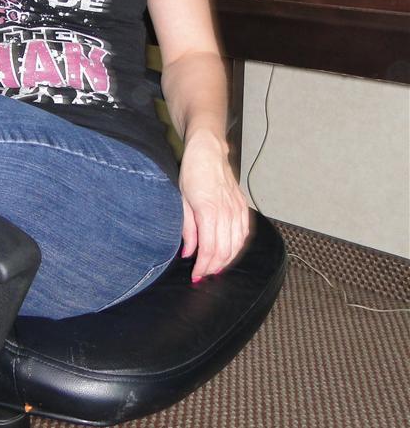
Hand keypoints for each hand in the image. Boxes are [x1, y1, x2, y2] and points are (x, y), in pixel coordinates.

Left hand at [178, 130, 249, 282]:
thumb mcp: (182, 201)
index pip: (210, 249)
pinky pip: (244, 232)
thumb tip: (189, 253)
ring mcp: (237, 209)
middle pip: (225, 250)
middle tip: (203, 275)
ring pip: (237, 244)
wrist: (208, 151)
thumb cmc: (191, 173)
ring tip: (214, 268)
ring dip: (226, 260)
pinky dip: (238, 246)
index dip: (203, 266)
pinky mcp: (243, 206)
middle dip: (213, 267)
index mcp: (209, 211)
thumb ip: (187, 229)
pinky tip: (229, 253)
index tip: (195, 276)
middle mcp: (226, 212)